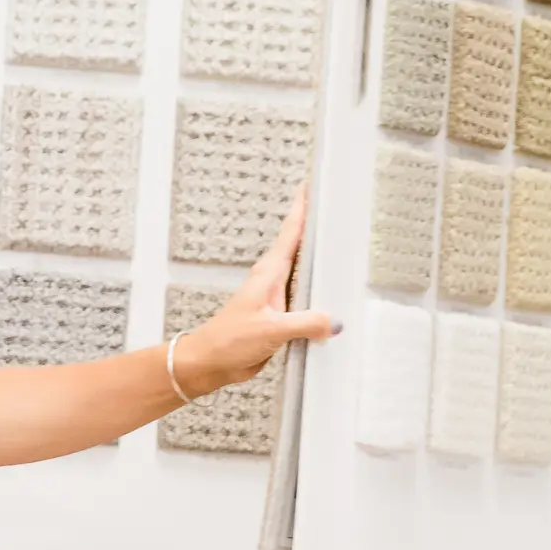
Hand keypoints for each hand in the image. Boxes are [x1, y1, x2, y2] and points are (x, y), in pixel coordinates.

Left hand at [180, 187, 337, 394]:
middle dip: (315, 228)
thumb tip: (335, 321)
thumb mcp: (272, 329)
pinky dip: (319, 293)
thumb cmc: (229, 340)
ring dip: (319, 262)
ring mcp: (277, 299)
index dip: (301, 210)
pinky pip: (305, 300)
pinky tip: (333, 297)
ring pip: (304, 274)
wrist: (211, 363)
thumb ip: (305, 323)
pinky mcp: (280, 318)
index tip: (311, 186)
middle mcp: (273, 282)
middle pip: (299, 248)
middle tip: (333, 208)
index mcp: (268, 274)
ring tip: (339, 245)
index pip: (290, 234)